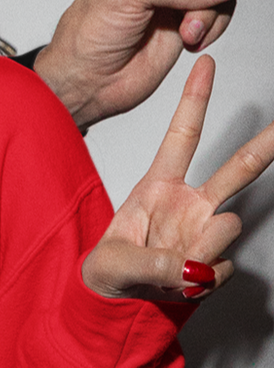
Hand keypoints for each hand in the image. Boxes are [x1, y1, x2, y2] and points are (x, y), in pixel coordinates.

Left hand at [83, 55, 273, 301]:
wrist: (116, 304)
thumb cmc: (109, 272)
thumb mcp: (113, 264)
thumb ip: (151, 264)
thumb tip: (193, 268)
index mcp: (158, 187)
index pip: (182, 137)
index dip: (195, 100)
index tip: (207, 63)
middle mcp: (190, 204)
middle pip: (238, 168)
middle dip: (267, 144)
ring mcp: (205, 230)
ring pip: (228, 226)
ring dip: (200, 250)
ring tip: (170, 268)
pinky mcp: (216, 259)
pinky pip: (221, 267)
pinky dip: (200, 281)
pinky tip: (180, 283)